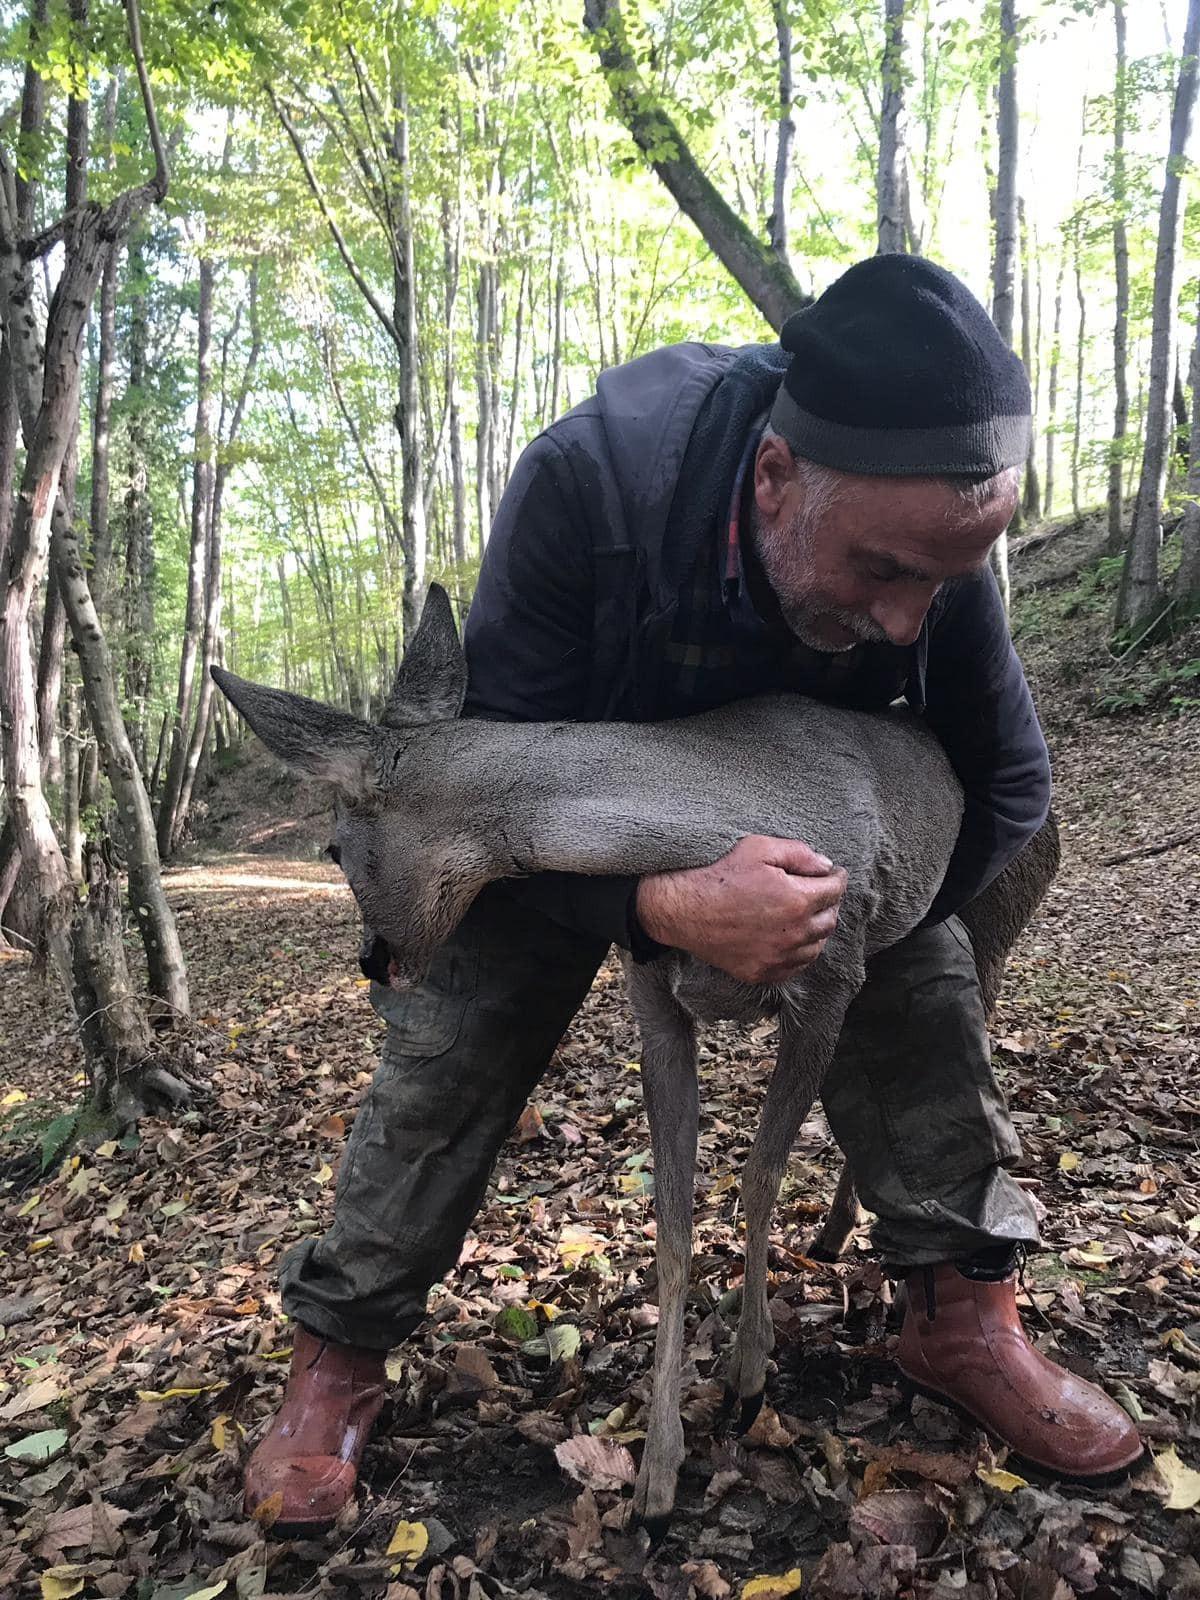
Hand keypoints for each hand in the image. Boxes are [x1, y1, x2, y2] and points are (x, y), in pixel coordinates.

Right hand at [635, 835, 847, 984]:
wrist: (682, 909)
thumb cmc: (718, 875)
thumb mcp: (758, 848)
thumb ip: (799, 853)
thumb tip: (825, 866)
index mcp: (796, 900)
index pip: (834, 891)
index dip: (837, 878)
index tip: (834, 874)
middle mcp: (793, 933)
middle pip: (830, 920)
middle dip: (829, 903)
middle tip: (821, 892)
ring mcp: (777, 957)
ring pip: (816, 946)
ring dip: (817, 929)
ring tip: (807, 915)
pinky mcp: (762, 972)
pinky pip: (796, 967)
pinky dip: (801, 953)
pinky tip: (792, 939)